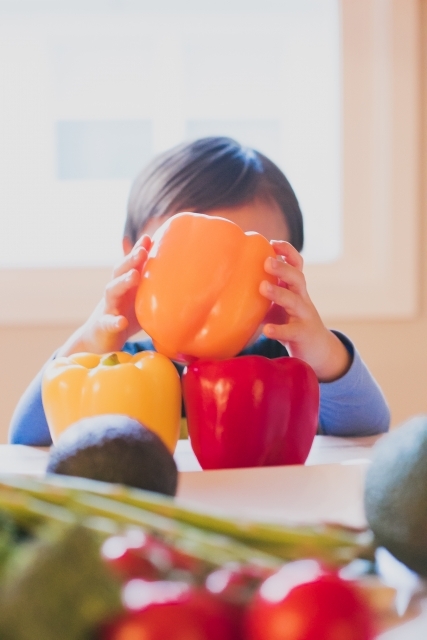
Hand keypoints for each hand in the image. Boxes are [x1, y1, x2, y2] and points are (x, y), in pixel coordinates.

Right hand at [57, 235, 150, 356]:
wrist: (100, 340)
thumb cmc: (124, 316)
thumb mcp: (140, 301)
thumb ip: (153, 290)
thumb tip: (184, 281)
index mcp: (125, 286)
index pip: (130, 265)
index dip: (137, 251)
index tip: (149, 238)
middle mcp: (115, 293)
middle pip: (119, 272)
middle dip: (130, 260)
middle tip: (142, 251)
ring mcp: (108, 308)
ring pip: (111, 291)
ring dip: (123, 282)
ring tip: (134, 276)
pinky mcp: (104, 326)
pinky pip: (108, 323)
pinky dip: (114, 321)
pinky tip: (121, 321)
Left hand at [260, 241, 350, 381]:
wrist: (316, 349)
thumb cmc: (290, 322)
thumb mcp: (277, 305)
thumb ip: (262, 294)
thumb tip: (230, 283)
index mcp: (295, 288)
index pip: (296, 264)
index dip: (287, 252)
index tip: (272, 243)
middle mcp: (302, 298)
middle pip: (297, 278)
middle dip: (283, 268)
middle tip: (267, 262)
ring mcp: (304, 316)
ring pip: (296, 301)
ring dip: (279, 293)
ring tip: (263, 287)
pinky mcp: (303, 334)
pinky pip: (292, 330)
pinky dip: (279, 330)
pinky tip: (267, 330)